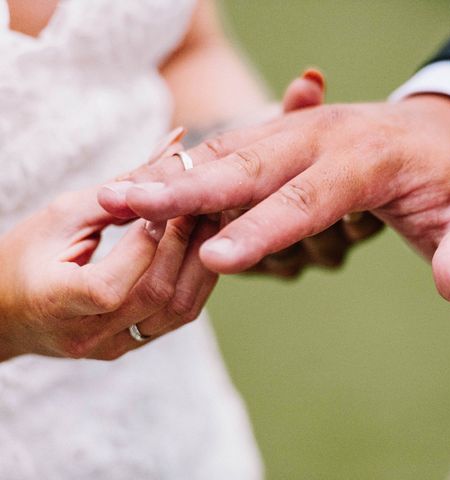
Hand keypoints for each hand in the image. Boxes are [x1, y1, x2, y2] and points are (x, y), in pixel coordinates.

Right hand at [0, 187, 216, 360]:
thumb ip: (115, 195)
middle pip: (155, 296)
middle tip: (202, 205)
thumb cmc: (26, 256)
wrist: (8, 310)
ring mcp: (114, 345)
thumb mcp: (61, 217)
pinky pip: (178, 316)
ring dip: (200, 262)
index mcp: (54, 303)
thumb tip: (170, 159)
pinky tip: (202, 248)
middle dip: (183, 245)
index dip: (145, 244)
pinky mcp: (134, 343)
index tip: (165, 205)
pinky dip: (195, 280)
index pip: (111, 284)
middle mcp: (87, 335)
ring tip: (210, 223)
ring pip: (177, 310)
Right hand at [99, 92, 449, 306]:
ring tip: (114, 194)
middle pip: (250, 164)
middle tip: (125, 206)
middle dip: (189, 191)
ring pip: (229, 152)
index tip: (216, 257)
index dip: (264, 228)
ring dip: (175, 175)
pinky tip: (149, 186)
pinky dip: (190, 169)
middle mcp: (326, 136)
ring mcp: (301, 132)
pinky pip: (232, 151)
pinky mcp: (286, 137)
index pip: (311, 196)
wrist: (448, 131)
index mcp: (372, 157)